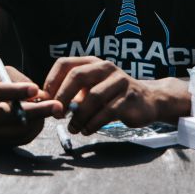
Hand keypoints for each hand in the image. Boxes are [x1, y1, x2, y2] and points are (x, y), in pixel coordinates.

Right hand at [0, 65, 60, 145]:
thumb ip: (19, 80)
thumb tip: (41, 95)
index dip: (15, 91)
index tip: (35, 88)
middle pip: (9, 117)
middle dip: (37, 111)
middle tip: (58, 105)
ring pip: (17, 131)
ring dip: (38, 120)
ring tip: (49, 109)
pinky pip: (19, 139)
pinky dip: (34, 129)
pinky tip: (40, 118)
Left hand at [43, 57, 181, 135]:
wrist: (148, 101)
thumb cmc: (113, 96)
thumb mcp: (93, 89)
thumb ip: (73, 93)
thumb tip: (46, 103)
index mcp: (93, 63)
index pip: (65, 64)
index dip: (52, 81)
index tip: (46, 99)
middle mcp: (106, 68)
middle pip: (77, 76)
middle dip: (63, 96)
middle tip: (56, 114)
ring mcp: (120, 82)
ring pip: (92, 97)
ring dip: (78, 116)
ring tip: (73, 128)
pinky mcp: (129, 99)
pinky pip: (106, 112)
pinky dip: (93, 123)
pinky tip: (86, 130)